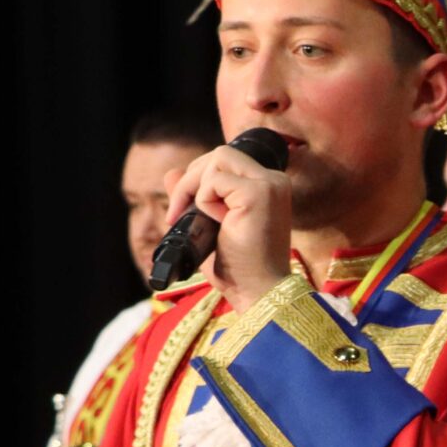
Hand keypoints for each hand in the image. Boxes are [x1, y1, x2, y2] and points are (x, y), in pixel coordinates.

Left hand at [166, 141, 294, 310]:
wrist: (258, 292)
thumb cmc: (239, 268)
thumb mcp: (208, 227)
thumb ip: (193, 196)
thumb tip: (171, 172)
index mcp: (268, 187)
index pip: (226, 160)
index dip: (198, 178)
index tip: (183, 211)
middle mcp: (274, 181)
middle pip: (220, 154)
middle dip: (190, 179)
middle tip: (177, 214)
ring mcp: (270, 185)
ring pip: (217, 159)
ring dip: (195, 188)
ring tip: (200, 220)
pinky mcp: (260, 193)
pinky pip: (214, 180)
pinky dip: (204, 202)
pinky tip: (218, 224)